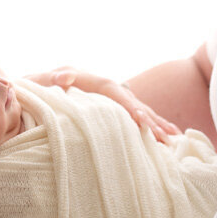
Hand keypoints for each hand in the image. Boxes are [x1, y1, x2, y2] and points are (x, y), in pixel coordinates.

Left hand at [27, 67, 180, 143]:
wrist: (44, 85)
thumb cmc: (41, 86)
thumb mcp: (42, 81)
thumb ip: (51, 79)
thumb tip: (66, 77)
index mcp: (95, 82)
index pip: (117, 95)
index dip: (130, 108)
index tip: (141, 121)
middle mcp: (110, 89)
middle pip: (135, 104)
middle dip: (151, 121)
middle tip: (166, 139)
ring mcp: (115, 99)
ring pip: (142, 111)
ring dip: (158, 125)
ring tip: (174, 140)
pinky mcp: (117, 109)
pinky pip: (140, 117)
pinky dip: (155, 126)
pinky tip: (170, 139)